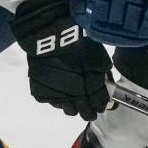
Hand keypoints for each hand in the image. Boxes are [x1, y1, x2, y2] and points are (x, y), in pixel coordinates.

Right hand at [12, 0, 111, 120]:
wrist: (50, 34)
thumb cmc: (79, 43)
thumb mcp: (99, 59)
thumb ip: (104, 79)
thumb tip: (107, 97)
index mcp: (91, 89)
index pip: (98, 107)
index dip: (100, 105)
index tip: (98, 101)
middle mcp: (74, 98)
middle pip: (83, 114)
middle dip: (86, 107)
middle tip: (84, 96)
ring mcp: (56, 96)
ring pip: (65, 108)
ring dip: (69, 101)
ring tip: (67, 86)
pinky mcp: (40, 92)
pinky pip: (49, 101)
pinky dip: (53, 95)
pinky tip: (54, 83)